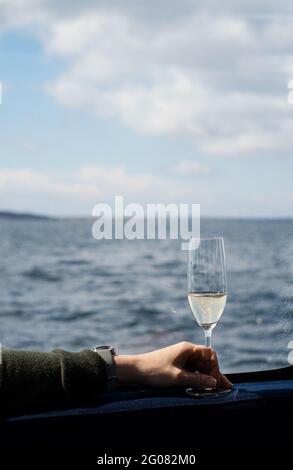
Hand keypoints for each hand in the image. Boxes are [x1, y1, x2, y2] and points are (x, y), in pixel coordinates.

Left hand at [114, 342, 231, 388]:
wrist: (136, 370)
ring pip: (200, 367)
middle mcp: (186, 351)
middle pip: (206, 361)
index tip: (215, 381)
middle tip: (222, 388)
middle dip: (214, 373)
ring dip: (207, 377)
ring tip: (217, 390)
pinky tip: (204, 387)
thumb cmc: (155, 371)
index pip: (210, 354)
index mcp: (187, 349)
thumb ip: (197, 380)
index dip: (216, 367)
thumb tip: (214, 382)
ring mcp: (182, 358)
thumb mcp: (178, 377)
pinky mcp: (177, 365)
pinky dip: (199, 378)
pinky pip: (193, 371)